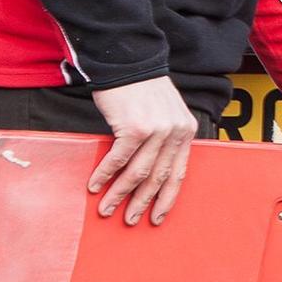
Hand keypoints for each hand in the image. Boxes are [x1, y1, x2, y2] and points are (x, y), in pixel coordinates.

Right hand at [89, 75, 198, 224]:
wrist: (129, 61)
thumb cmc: (142, 90)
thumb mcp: (165, 113)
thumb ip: (164, 139)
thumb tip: (150, 171)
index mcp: (186, 131)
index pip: (179, 172)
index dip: (167, 197)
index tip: (158, 216)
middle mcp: (175, 132)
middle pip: (158, 177)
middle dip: (142, 203)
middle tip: (130, 219)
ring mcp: (156, 130)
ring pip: (138, 173)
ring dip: (120, 194)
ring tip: (107, 209)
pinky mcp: (134, 127)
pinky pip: (118, 159)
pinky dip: (105, 175)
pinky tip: (95, 186)